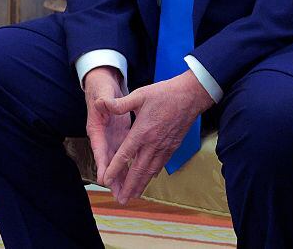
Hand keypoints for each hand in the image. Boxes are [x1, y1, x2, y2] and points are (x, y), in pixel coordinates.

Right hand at [84, 67, 130, 200]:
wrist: (103, 84)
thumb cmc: (101, 88)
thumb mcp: (102, 92)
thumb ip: (105, 101)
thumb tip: (101, 103)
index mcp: (96, 127)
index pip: (99, 148)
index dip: (102, 163)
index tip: (104, 179)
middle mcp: (102, 136)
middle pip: (108, 161)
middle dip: (113, 179)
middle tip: (119, 195)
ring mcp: (111, 138)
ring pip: (117, 161)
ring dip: (122, 177)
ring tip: (127, 194)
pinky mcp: (120, 136)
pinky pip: (125, 155)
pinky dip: (129, 167)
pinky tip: (136, 178)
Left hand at [101, 70, 213, 205]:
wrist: (190, 96)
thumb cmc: (164, 94)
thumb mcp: (139, 95)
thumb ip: (120, 104)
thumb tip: (102, 104)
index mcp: (142, 132)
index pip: (125, 155)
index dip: (115, 169)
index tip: (106, 180)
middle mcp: (153, 143)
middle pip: (139, 170)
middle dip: (129, 186)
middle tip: (121, 200)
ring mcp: (164, 147)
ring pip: (151, 171)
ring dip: (141, 184)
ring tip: (133, 196)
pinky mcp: (172, 146)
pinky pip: (160, 164)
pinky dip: (153, 174)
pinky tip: (149, 179)